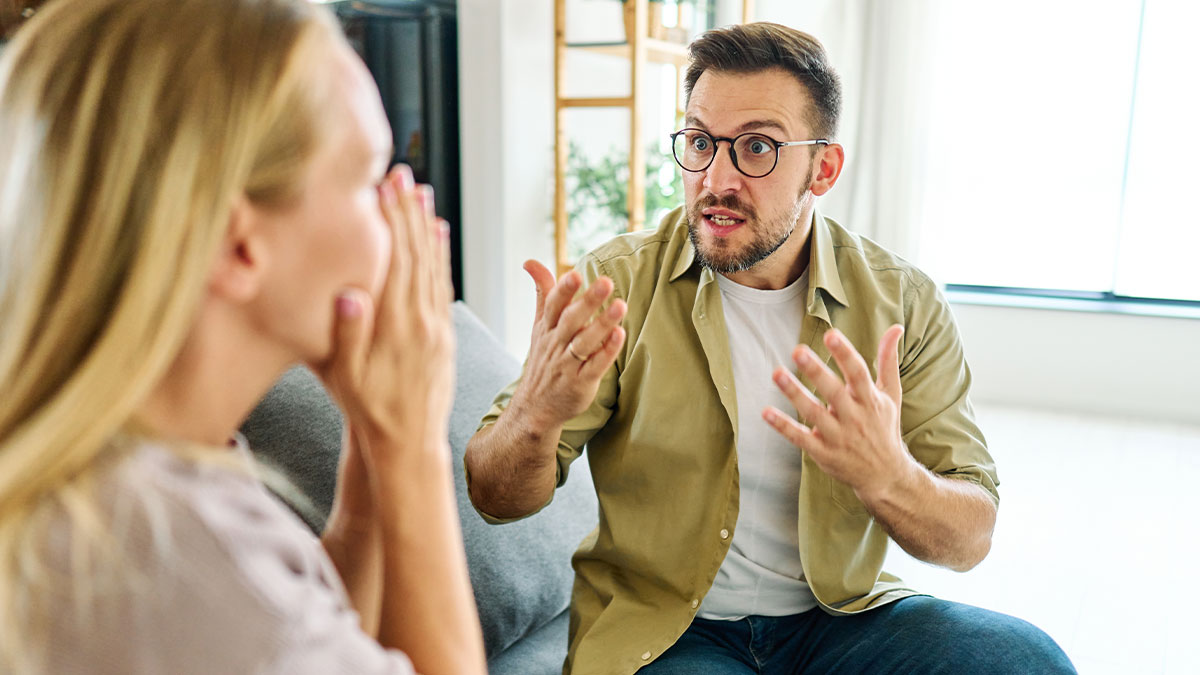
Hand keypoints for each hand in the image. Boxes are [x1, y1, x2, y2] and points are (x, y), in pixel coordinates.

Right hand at [319, 165, 455, 456]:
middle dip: (410, 213)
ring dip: (428, 228)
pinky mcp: (444, 335)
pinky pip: (443, 286)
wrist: (409, 444)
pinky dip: (440, 257)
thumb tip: (350, 291)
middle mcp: (424, 320)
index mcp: (398, 325)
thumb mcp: (346, 377)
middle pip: (419, 255)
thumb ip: (348, 334)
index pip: (398, 261)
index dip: (394, 221)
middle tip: (405, 176)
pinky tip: (438, 238)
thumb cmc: (368, 411)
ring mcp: (438, 327)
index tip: (387, 188)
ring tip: (423, 195)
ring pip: (435, 267)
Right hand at [510, 260, 626, 429]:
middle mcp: (555, 345)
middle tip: (605, 282)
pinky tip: (620, 336)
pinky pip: (595, 366)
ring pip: (584, 342)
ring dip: (602, 324)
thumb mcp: (539, 326)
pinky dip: (607, 352)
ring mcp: (568, 365)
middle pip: (570, 321)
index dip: (563, 290)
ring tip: (620, 306)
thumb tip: (529, 261)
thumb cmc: (544, 359)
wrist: (535, 407)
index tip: (574, 274)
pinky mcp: (581, 383)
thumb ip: (542, 293)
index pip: (553, 306)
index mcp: (546, 328)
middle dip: (587, 301)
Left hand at [762, 325, 914, 501]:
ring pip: (814, 413)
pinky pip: (800, 438)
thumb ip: (888, 360)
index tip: (831, 334)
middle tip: (798, 350)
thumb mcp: (890, 395)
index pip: (858, 373)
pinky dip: (783, 426)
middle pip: (834, 392)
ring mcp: (838, 436)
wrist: (886, 476)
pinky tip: (766, 412)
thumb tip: (895, 326)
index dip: (845, 353)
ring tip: (777, 373)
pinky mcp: (823, 453)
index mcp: (871, 400)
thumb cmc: (883, 428)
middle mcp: (855, 417)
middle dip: (817, 371)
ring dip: (795, 393)